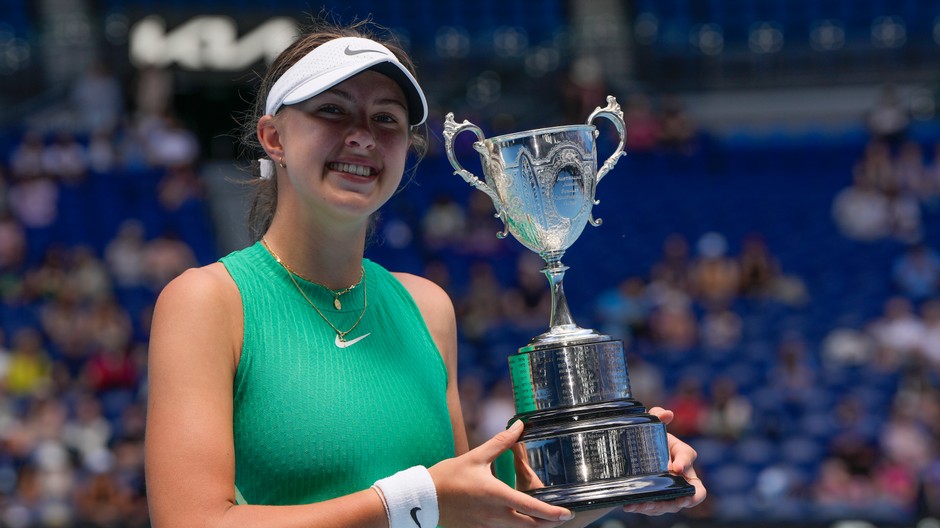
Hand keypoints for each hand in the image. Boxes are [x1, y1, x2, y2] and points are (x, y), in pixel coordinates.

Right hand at [430, 420, 574, 527]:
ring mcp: (487, 526)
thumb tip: (519, 426)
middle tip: (561, 517)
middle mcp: (495, 516)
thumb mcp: (477, 456)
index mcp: (498, 496)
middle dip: (548, 523)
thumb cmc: (449, 476)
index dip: (552, 513)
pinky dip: (515, 527)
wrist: (423, 498)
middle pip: (530, 526)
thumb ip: (502, 442)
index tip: (567, 513)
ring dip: (532, 525)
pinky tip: (517, 519)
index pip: (532, 508)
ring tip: (544, 518)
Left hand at [621, 407, 706, 515]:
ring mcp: (671, 490)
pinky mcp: (658, 500)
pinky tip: (630, 505)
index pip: (689, 458)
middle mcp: (682, 476)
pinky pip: (655, 507)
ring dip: (658, 506)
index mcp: (683, 455)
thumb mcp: (653, 427)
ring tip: (642, 504)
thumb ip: (658, 416)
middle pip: (689, 492)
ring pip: (671, 504)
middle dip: (682, 498)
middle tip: (672, 499)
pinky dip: (643, 507)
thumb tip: (667, 414)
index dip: (685, 463)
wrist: (634, 453)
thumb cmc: (650, 440)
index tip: (676, 467)